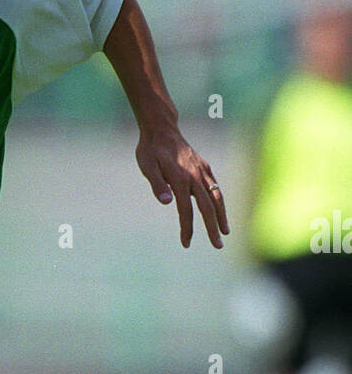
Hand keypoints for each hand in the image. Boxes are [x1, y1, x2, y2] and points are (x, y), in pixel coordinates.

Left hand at [136, 127, 228, 248]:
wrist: (161, 128)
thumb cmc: (150, 149)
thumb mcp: (147, 166)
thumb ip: (157, 184)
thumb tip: (166, 202)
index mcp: (180, 179)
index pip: (185, 210)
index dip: (187, 228)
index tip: (186, 243)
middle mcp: (194, 176)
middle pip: (207, 207)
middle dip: (212, 228)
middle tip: (218, 246)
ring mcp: (202, 170)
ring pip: (216, 196)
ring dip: (221, 215)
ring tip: (225, 231)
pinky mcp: (204, 166)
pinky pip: (215, 186)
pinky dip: (219, 200)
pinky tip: (219, 211)